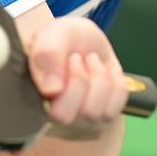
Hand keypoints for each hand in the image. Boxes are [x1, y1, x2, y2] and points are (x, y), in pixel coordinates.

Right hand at [24, 15, 130, 138]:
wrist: (81, 38)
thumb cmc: (61, 40)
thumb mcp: (51, 35)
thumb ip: (46, 56)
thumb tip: (52, 90)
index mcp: (37, 104)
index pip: (58, 114)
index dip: (70, 84)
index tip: (70, 58)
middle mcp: (59, 119)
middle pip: (79, 114)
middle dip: (82, 79)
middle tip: (77, 58)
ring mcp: (83, 120)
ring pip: (98, 109)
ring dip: (98, 75)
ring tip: (88, 60)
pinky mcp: (105, 114)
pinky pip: (119, 99)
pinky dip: (114, 76)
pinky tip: (101, 69)